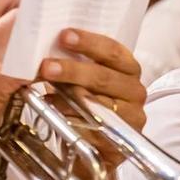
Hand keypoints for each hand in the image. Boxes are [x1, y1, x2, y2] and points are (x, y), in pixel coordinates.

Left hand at [42, 28, 148, 164]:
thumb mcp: (87, 79)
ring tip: (45, 92)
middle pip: (104, 77)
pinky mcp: (121, 140)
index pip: (113, 51)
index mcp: (129, 69)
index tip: (64, 35)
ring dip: (68, 98)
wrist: (97, 143)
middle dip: (73, 70)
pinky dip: (72, 120)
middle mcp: (134, 90)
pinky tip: (54, 112)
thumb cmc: (90, 103)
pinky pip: (94, 128)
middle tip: (47, 66)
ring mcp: (131, 116)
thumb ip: (76, 62)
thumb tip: (46, 45)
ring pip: (98, 104)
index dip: (89, 42)